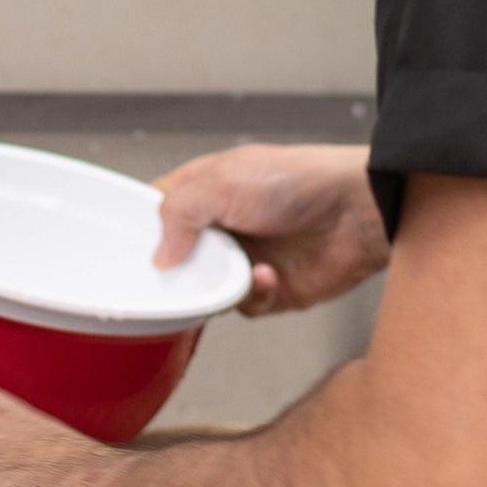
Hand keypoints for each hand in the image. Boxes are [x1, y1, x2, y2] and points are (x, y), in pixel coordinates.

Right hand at [153, 143, 387, 314]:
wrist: (359, 209)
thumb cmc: (300, 180)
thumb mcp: (223, 181)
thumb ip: (179, 213)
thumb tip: (161, 255)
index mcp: (209, 188)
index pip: (160, 208)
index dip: (143, 227)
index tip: (127, 246)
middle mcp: (227, 224)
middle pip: (180, 257)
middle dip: (178, 269)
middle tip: (176, 273)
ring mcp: (250, 256)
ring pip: (209, 288)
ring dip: (218, 285)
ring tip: (232, 271)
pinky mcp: (275, 288)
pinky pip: (246, 306)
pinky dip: (254, 294)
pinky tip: (269, 275)